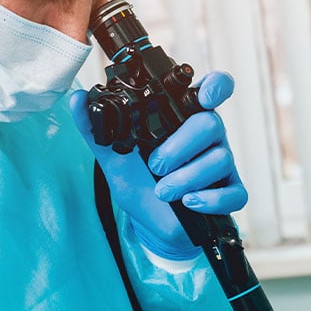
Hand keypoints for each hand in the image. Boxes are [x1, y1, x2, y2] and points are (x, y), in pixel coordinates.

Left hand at [69, 71, 248, 259]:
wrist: (148, 223)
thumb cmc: (138, 182)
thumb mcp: (113, 154)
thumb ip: (95, 126)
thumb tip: (77, 98)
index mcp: (184, 118)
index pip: (213, 90)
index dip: (215, 88)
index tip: (202, 98)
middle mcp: (207, 136)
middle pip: (211, 123)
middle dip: (180, 146)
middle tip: (155, 165)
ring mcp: (221, 164)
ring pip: (220, 158)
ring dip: (187, 177)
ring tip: (162, 191)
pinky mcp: (229, 193)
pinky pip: (234, 193)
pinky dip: (210, 199)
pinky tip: (189, 202)